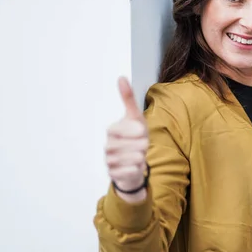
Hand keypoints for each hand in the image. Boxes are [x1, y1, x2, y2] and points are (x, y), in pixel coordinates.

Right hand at [105, 77, 148, 200]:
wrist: (133, 162)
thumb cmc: (135, 137)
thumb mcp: (135, 117)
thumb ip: (128, 99)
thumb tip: (121, 77)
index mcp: (112, 130)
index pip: (128, 129)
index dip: (138, 132)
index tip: (142, 133)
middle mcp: (107, 145)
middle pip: (136, 145)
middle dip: (143, 146)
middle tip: (140, 146)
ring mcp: (108, 161)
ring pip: (135, 159)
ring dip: (142, 157)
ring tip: (138, 155)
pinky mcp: (113, 175)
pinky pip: (132, 171)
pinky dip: (137, 169)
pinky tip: (135, 166)